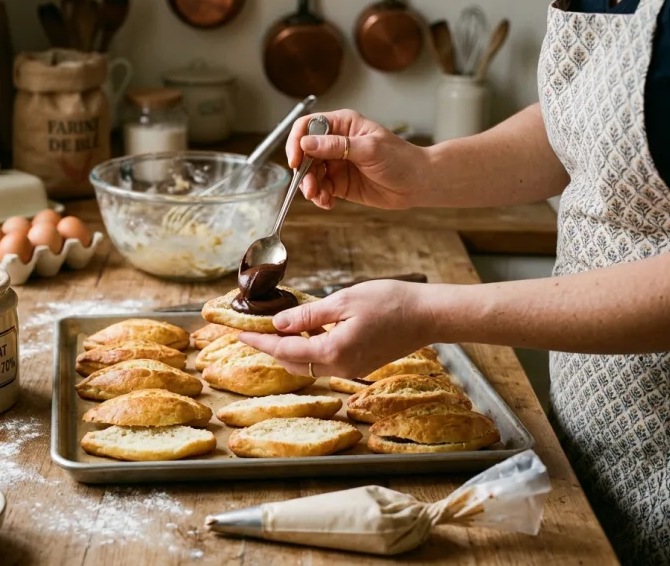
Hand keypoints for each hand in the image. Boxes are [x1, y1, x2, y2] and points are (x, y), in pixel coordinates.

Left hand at [238, 280, 434, 378]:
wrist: (429, 316)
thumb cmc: (391, 302)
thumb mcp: (343, 301)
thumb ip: (308, 314)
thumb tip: (279, 324)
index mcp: (332, 351)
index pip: (284, 349)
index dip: (260, 341)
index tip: (240, 334)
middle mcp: (340, 367)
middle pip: (293, 362)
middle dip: (271, 348)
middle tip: (252, 332)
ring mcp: (351, 369)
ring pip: (309, 364)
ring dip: (289, 349)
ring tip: (274, 330)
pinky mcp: (360, 365)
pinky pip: (325, 361)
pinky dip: (309, 349)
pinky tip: (305, 331)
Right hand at [285, 110, 429, 209]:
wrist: (417, 183)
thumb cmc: (400, 159)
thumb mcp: (369, 149)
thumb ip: (337, 146)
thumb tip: (306, 143)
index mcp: (342, 124)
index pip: (308, 126)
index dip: (297, 141)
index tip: (296, 160)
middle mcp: (336, 142)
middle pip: (304, 153)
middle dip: (303, 171)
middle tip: (310, 188)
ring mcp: (336, 163)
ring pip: (310, 173)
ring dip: (310, 187)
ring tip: (320, 197)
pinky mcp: (339, 183)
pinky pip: (320, 189)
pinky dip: (320, 197)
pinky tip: (328, 203)